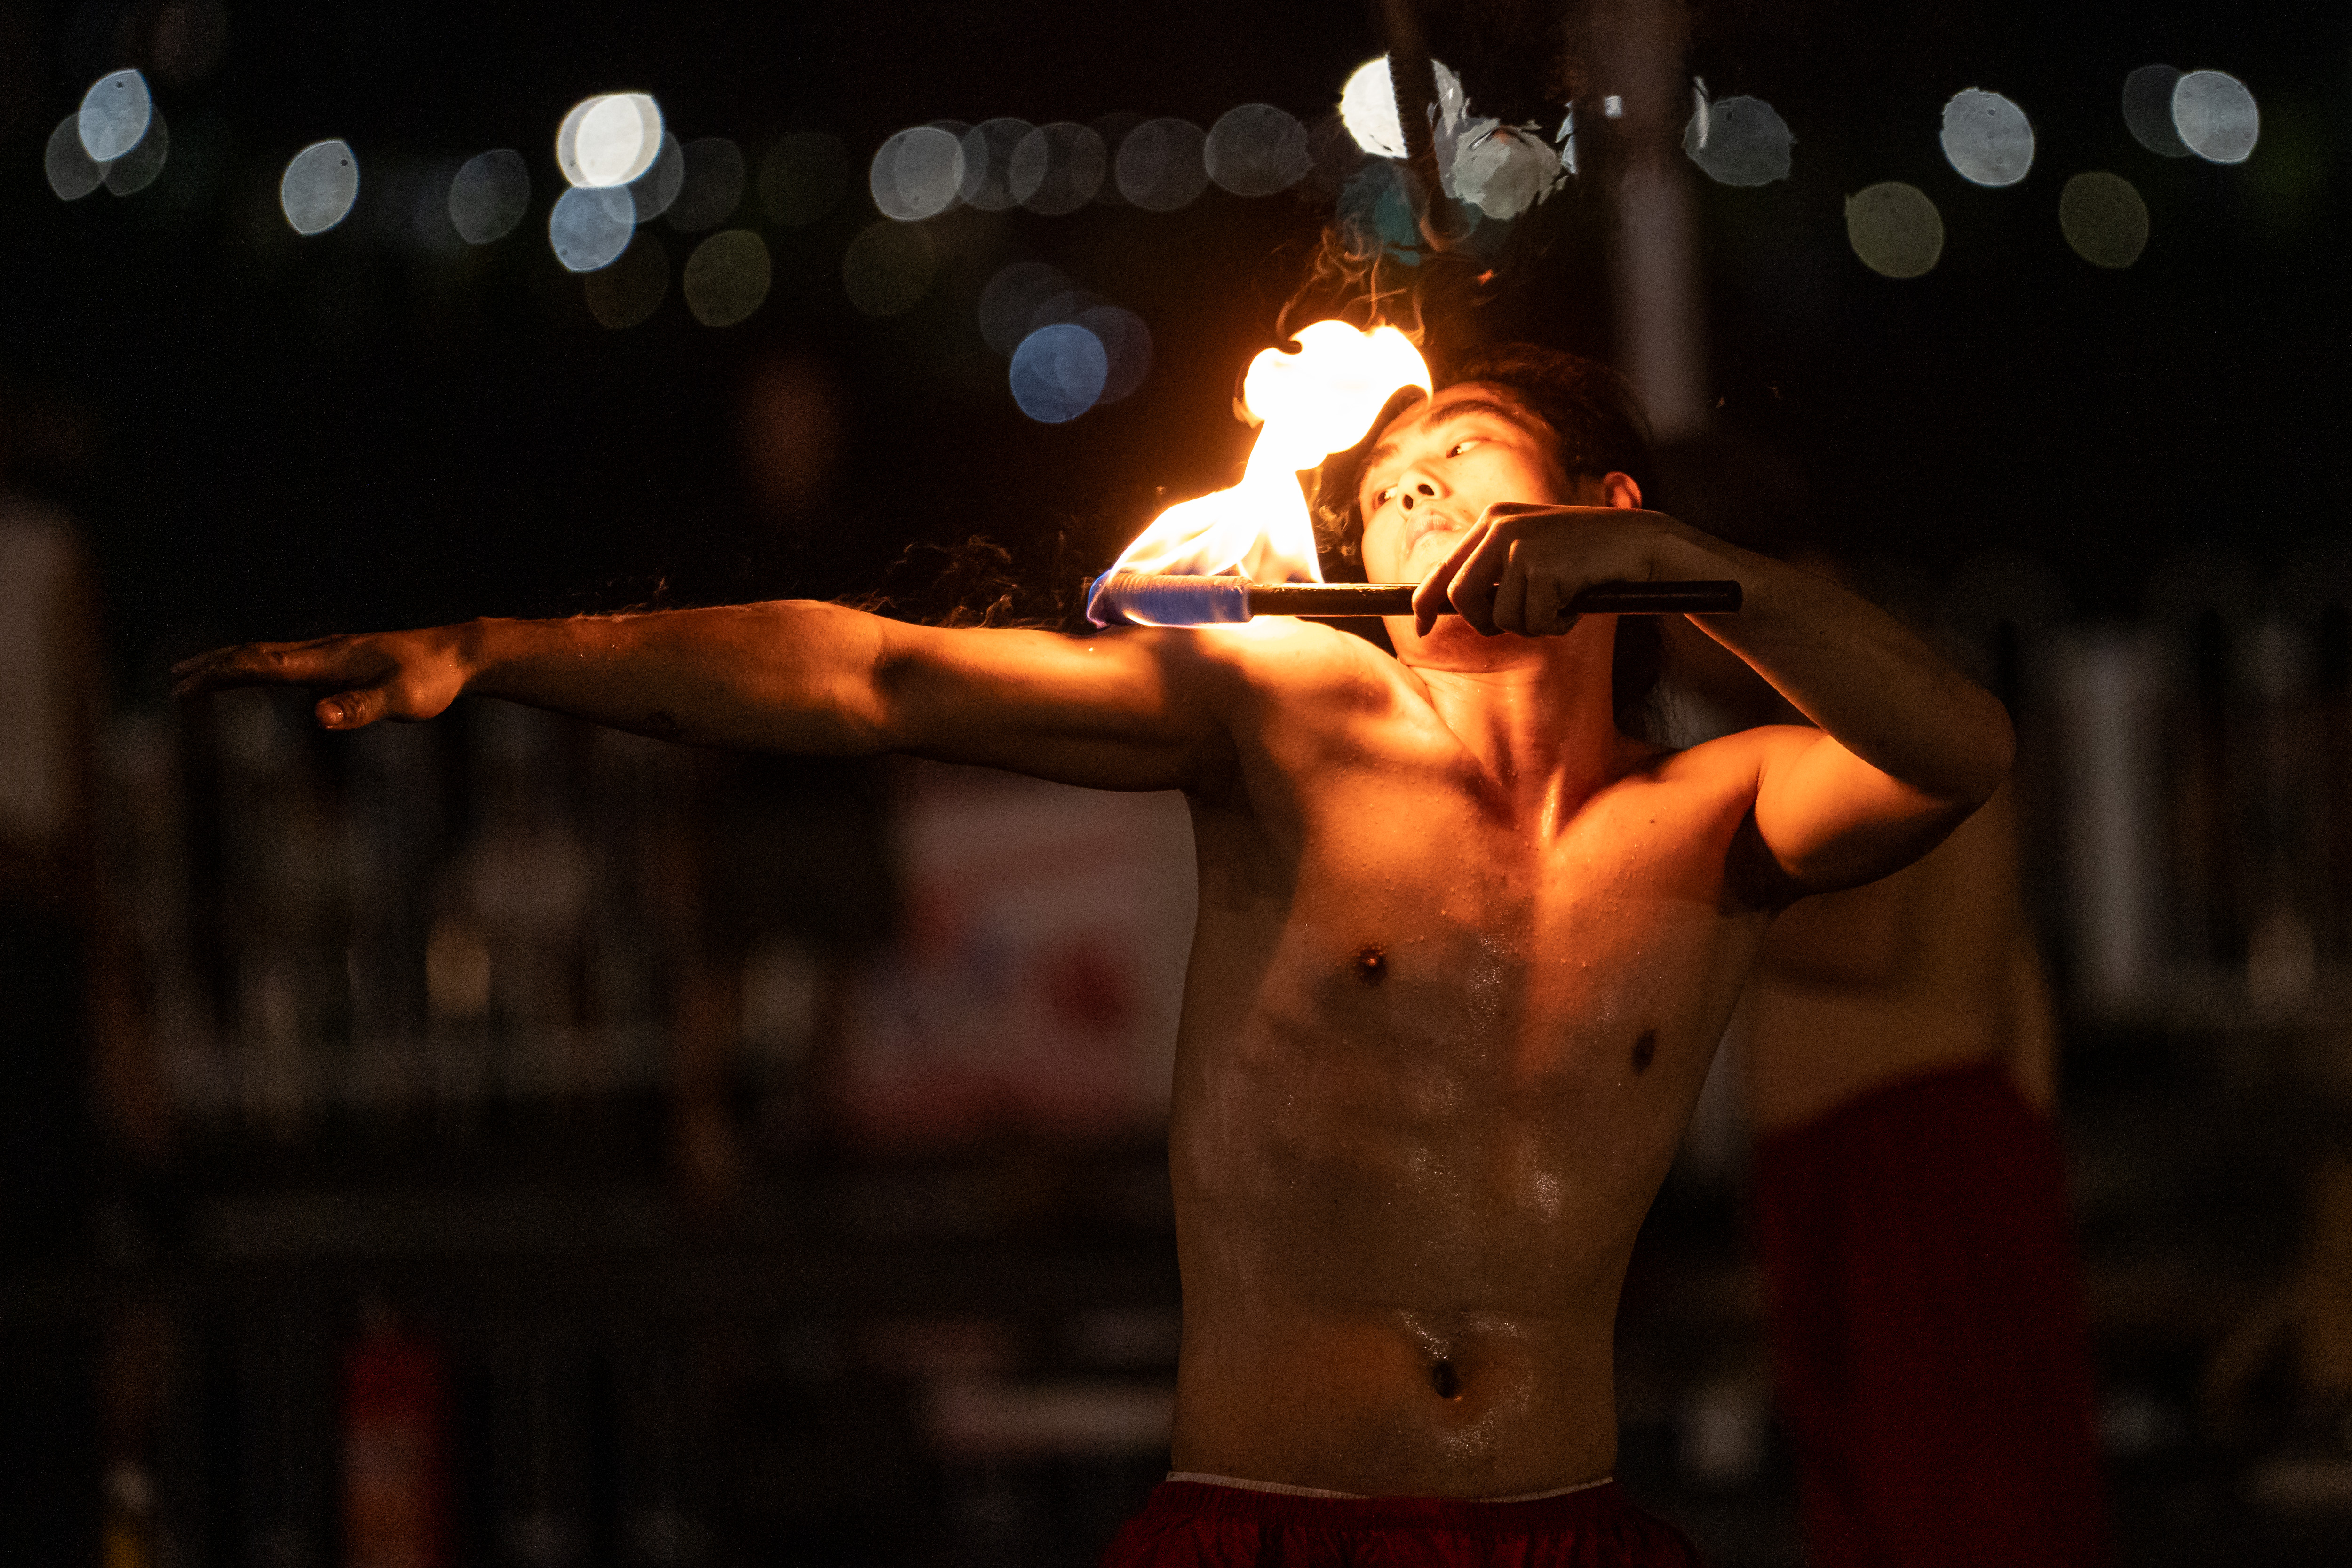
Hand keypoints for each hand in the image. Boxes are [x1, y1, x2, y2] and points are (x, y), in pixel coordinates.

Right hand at [171, 626, 469, 728]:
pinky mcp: (344, 663)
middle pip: (254, 655)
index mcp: (327, 660)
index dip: (220, 676)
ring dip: (231, 667)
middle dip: (211, 668)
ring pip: (269, 657)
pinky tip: (259, 680)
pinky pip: (290, 665)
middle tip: (172, 682)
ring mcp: (332, 656)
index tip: (184, 689)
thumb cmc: (432, 680)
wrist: (460, 655)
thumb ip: (360, 708)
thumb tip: (318, 716)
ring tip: (198, 679)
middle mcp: (323, 652)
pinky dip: (261, 671)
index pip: (260, 664)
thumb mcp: (400, 700)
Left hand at [1411, 502, 1706, 637]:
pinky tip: (1577, 604)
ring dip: (1532, 624)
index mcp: (1492, 519)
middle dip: (1486, 623)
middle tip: (1523, 622)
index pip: (1443, 567)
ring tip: (1561, 604)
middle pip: (1462, 598)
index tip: (1421, 628)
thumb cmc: (1585, 555)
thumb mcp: (1533, 549)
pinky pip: (1535, 621)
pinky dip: (1557, 624)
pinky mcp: (1543, 567)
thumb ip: (1496, 568)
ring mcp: (1520, 545)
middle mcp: (1499, 527)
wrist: (1638, 543)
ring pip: (1500, 617)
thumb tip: (1455, 604)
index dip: (1425, 602)